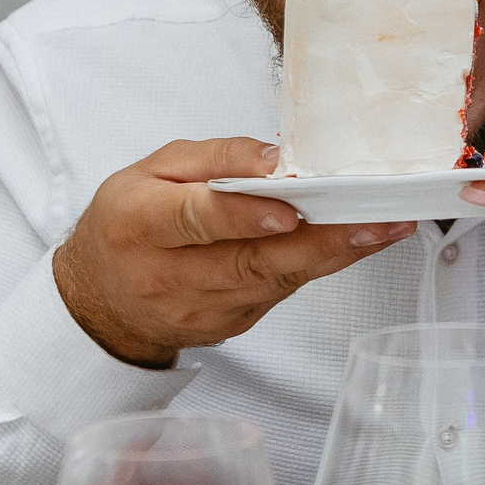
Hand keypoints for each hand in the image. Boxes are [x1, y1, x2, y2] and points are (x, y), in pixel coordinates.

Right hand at [53, 137, 412, 367]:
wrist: (100, 298)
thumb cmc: (129, 221)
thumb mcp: (154, 169)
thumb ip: (215, 157)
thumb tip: (275, 157)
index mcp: (140, 224)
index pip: (198, 220)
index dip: (246, 216)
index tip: (292, 208)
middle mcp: (167, 275)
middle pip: (252, 260)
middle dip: (321, 240)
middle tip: (374, 220)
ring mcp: (199, 310)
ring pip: (274, 281)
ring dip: (334, 255)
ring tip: (383, 228)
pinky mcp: (227, 326)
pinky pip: (277, 293)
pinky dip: (314, 267)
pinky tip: (350, 245)